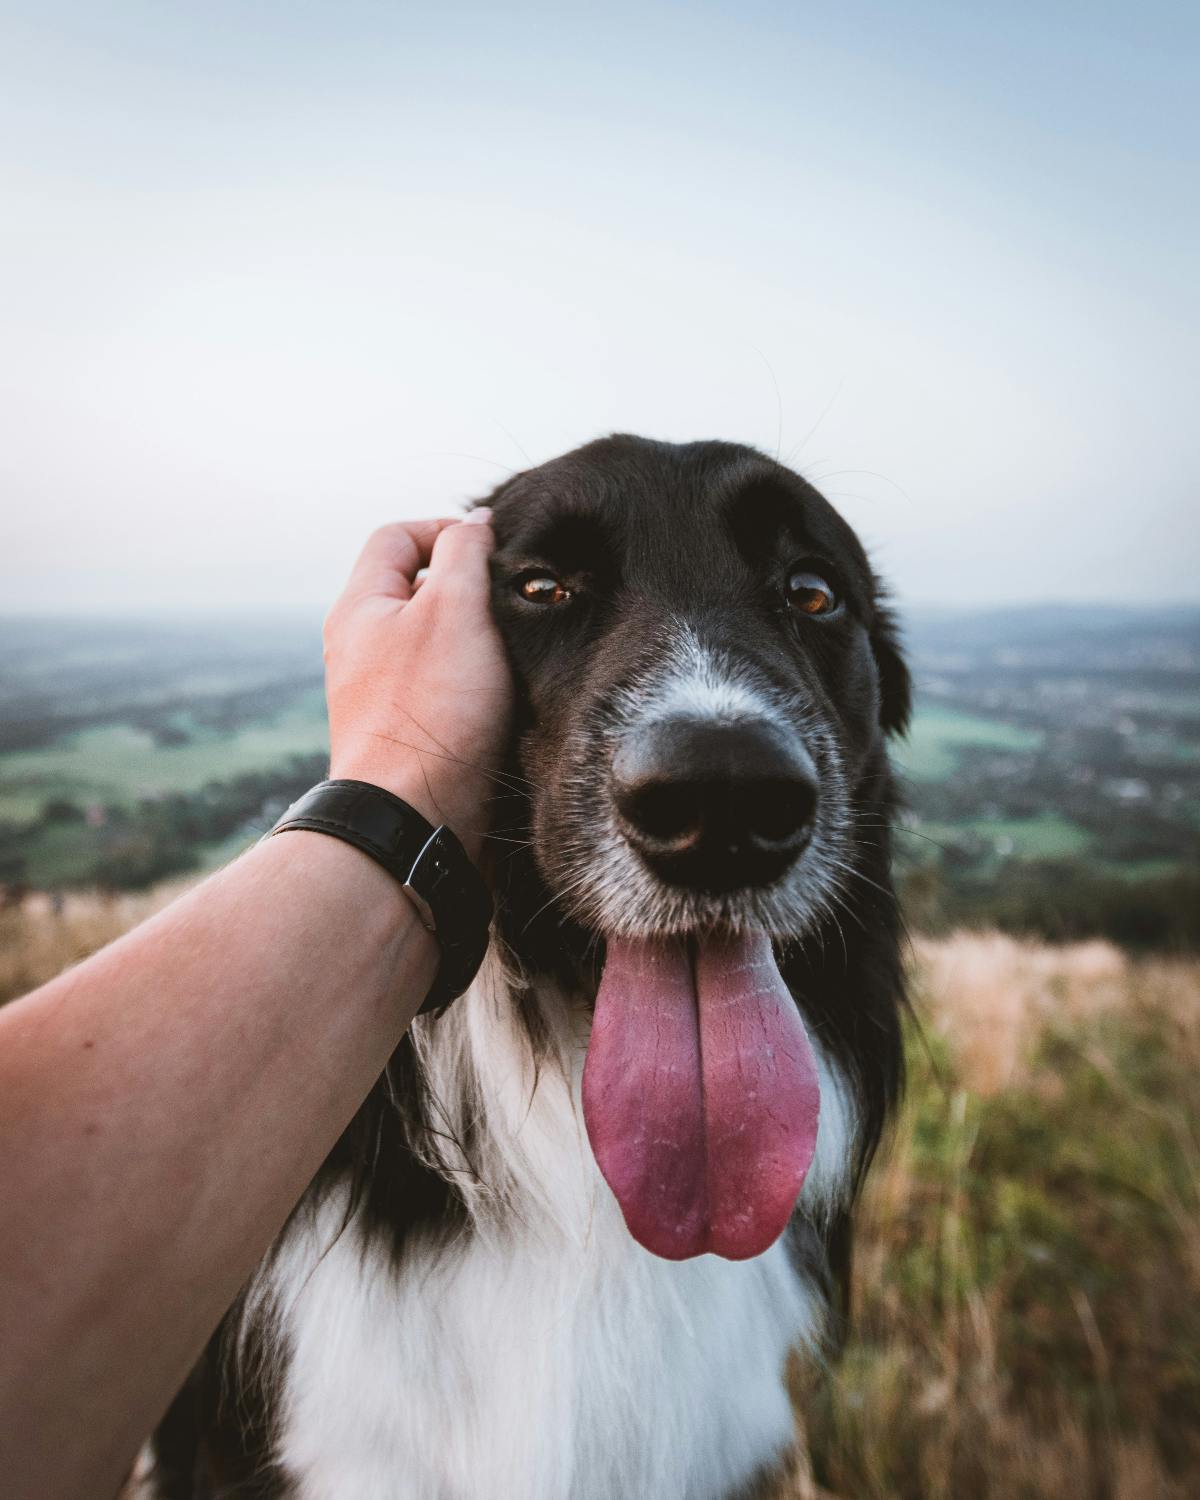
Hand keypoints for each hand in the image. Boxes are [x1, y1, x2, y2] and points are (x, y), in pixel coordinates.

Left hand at [324, 511, 511, 860]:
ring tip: (513, 655)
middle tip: (510, 606)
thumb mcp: (456, 609)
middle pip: (416, 590)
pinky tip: (503, 701)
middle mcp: (360, 648)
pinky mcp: (405, 735)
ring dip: (475, 642)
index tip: (494, 554)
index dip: (447, 530)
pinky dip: (473, 686)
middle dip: (467, 589)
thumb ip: (466, 553)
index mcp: (360, 607)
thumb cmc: (434, 709)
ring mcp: (379, 694)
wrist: (414, 817)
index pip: (396, 536)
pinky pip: (441, 690)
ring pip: (433, 643)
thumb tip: (477, 521)